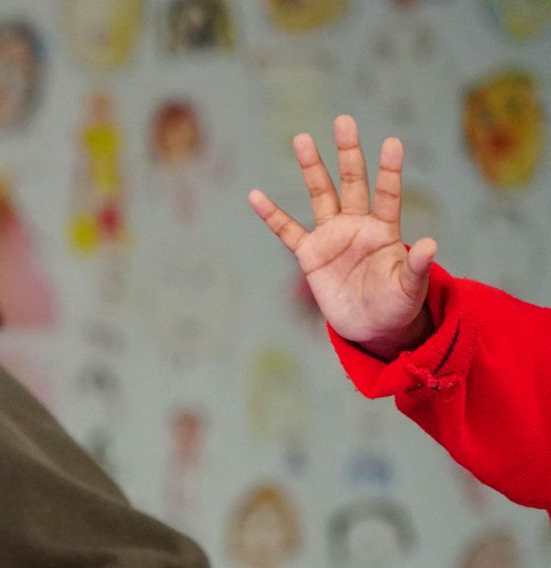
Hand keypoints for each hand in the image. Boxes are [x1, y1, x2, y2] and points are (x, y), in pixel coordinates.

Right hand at [249, 115, 436, 359]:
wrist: (372, 327)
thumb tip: (431, 244)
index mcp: (384, 230)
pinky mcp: (310, 255)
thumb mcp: (411, 288)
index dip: (390, 170)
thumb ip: (418, 266)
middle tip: (344, 121)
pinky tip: (255, 195)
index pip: (388, 193)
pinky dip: (271, 215)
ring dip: (312, 168)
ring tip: (302, 138)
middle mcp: (357, 225)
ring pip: (320, 195)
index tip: (392, 142)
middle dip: (348, 153)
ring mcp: (332, 237)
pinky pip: (287, 231)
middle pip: (352, 182)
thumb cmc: (398, 306)